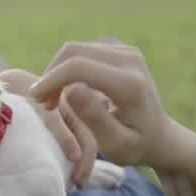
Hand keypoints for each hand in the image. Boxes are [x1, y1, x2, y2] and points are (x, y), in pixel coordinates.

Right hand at [33, 40, 172, 168]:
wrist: (160, 135)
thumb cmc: (136, 147)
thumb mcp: (116, 144)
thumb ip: (94, 118)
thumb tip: (72, 89)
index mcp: (130, 84)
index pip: (79, 67)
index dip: (51, 79)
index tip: (35, 100)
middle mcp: (130, 59)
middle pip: (75, 51)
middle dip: (51, 74)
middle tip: (42, 102)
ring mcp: (127, 51)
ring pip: (77, 49)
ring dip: (58, 71)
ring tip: (51, 100)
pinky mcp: (122, 51)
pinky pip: (85, 51)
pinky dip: (69, 68)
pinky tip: (65, 91)